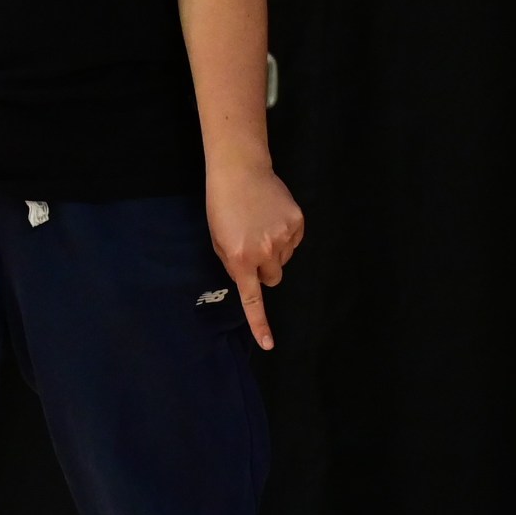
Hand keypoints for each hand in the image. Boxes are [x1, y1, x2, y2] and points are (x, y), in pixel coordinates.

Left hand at [205, 163, 304, 350]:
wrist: (239, 170)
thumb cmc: (221, 206)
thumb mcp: (218, 240)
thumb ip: (234, 265)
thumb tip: (250, 279)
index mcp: (240, 259)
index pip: (253, 299)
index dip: (260, 324)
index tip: (268, 344)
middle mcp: (264, 252)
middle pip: (273, 278)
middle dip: (264, 269)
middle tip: (252, 246)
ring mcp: (284, 237)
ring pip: (284, 259)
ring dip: (274, 250)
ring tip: (260, 224)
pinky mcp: (297, 223)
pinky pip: (295, 241)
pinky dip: (286, 234)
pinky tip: (272, 216)